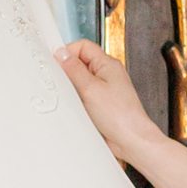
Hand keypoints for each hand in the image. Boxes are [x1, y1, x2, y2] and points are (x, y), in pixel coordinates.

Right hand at [57, 43, 186, 187]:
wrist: (131, 141)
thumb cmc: (120, 116)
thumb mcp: (90, 89)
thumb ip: (74, 69)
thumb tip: (61, 53)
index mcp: (107, 64)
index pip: (83, 46)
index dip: (67, 52)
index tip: (55, 63)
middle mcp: (106, 75)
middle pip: (80, 63)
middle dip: (68, 72)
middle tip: (61, 82)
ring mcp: (104, 90)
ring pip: (80, 81)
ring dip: (72, 89)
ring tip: (72, 98)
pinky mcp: (100, 105)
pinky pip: (83, 96)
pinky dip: (76, 101)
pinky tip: (76, 108)